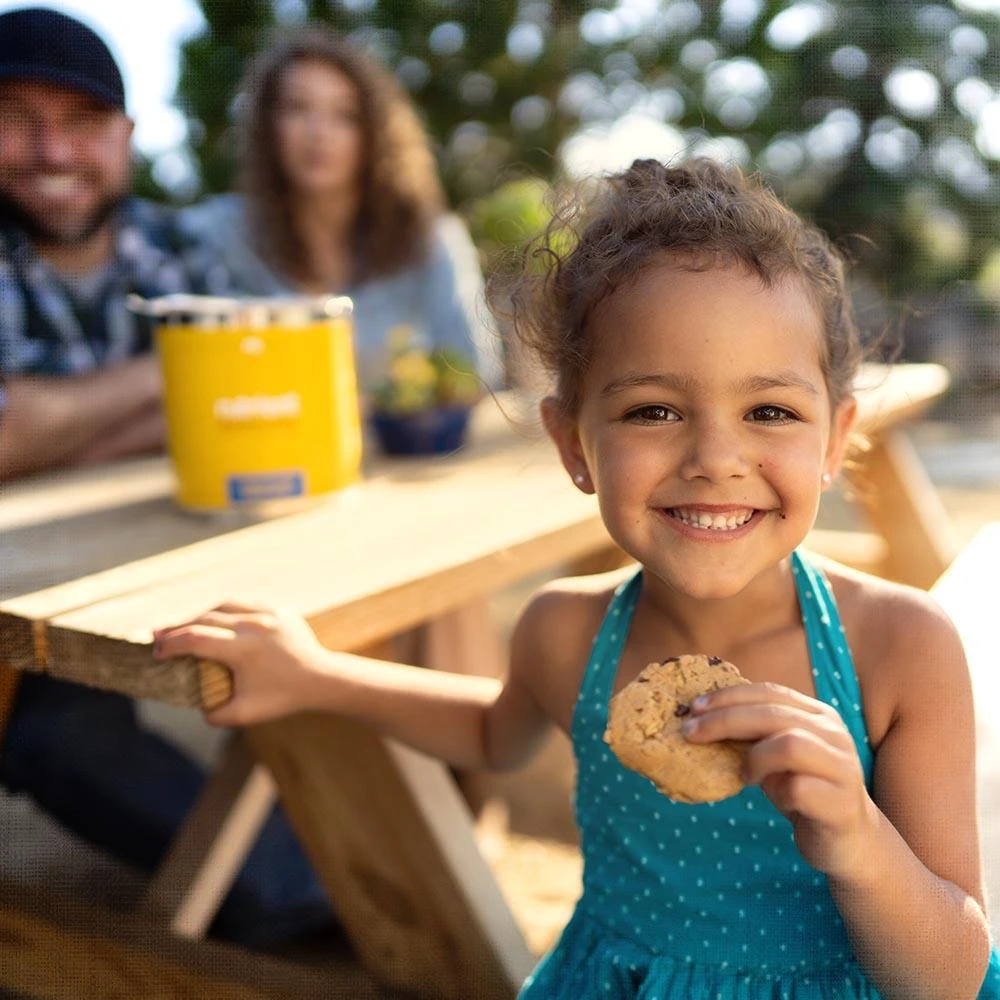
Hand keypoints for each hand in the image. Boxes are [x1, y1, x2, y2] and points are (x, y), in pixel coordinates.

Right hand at [152, 602, 330, 726]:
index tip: (156, 652)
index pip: (196, 639)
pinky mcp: (279, 610)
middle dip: (178, 627)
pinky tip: (214, 618)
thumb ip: (215, 714)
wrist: (322, 679)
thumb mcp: (246, 714)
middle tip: (157, 634)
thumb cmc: (283, 698)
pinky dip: (225, 610)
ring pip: (224, 606)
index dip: (171, 644)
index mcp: (243, 649)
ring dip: (200, 615)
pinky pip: (245, 603)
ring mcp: (268, 613)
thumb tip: (195, 705)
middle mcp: (254, 625)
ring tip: (183, 625)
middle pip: (205, 619)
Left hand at [683, 683, 878, 878]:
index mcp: (818, 715)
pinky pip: (798, 789)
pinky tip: (777, 799)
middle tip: (691, 734)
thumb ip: (754, 734)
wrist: (849, 842)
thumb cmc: (804, 791)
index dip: (729, 696)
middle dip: (725, 720)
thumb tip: (700, 718)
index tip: (693, 707)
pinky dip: (777, 793)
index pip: (769, 691)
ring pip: (789, 745)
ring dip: (755, 758)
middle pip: (773, 714)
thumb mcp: (777, 755)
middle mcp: (835, 734)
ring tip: (745, 776)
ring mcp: (843, 768)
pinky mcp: (842, 804)